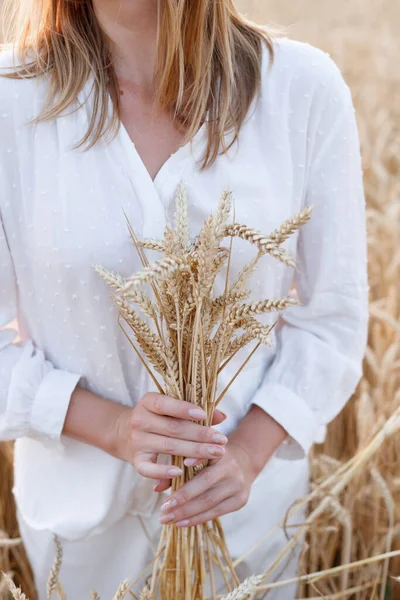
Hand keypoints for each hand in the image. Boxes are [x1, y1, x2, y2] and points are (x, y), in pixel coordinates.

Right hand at [109, 392, 227, 481]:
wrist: (125, 433)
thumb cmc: (158, 418)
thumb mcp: (171, 409)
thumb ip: (195, 411)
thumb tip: (222, 416)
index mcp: (147, 402)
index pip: (165, 404)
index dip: (184, 409)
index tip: (204, 415)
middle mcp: (139, 420)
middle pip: (173, 428)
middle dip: (200, 434)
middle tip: (221, 440)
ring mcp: (137, 441)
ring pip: (169, 446)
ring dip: (195, 451)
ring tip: (216, 452)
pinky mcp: (136, 460)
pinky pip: (149, 469)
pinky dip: (164, 471)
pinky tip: (181, 471)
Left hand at [158, 440, 257, 526]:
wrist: (244, 461)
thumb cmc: (211, 457)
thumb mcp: (197, 454)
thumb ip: (176, 466)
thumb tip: (156, 488)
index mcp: (219, 451)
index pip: (203, 461)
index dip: (189, 470)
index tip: (170, 483)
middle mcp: (231, 468)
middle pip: (204, 486)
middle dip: (181, 501)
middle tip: (162, 510)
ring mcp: (238, 485)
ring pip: (209, 503)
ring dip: (186, 514)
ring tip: (167, 520)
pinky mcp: (240, 500)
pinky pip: (216, 513)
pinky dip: (197, 519)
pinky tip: (181, 523)